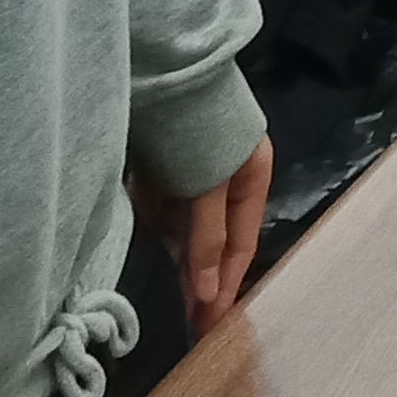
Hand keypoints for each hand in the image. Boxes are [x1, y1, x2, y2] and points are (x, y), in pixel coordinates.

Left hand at [142, 139, 275, 335]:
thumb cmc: (196, 125)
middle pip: (213, 244)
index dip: (226, 288)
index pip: (241, 248)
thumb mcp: (207, 184)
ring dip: (175, 266)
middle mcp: (223, 182)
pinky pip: (159, 217)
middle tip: (183, 328)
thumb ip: (207, 239)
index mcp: (252, 180)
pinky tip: (144, 266)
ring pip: (184, 234)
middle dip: (200, 283)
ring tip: (163, 308)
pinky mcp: (160, 173)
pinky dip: (154, 241)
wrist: (161, 67)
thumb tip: (208, 297)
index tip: (209, 328)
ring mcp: (191, 178)